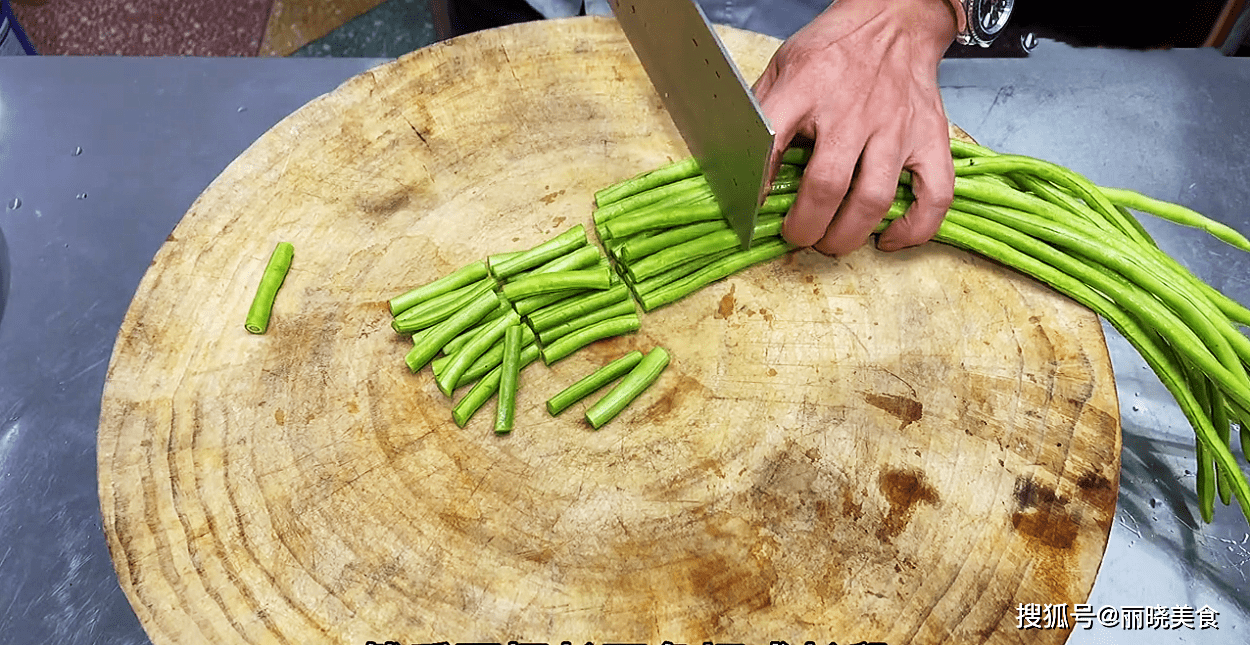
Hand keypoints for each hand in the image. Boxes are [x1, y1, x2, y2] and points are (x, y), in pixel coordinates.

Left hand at [753, 0, 958, 254]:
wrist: (894, 20)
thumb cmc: (834, 51)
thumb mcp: (783, 68)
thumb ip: (762, 113)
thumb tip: (739, 166)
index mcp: (806, 89)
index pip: (770, 144)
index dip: (755, 188)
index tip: (751, 213)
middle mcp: (852, 111)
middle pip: (826, 187)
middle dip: (805, 227)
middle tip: (797, 235)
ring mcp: (896, 127)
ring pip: (873, 200)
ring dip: (848, 235)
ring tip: (832, 242)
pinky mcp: (931, 138)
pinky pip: (934, 195)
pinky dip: (915, 228)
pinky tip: (890, 238)